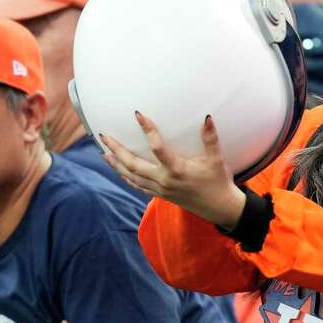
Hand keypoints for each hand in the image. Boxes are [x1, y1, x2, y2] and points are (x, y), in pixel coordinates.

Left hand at [100, 111, 247, 228]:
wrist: (219, 208)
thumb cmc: (218, 182)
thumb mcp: (216, 160)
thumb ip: (211, 139)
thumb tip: (207, 117)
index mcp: (177, 170)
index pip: (157, 148)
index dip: (148, 130)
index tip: (138, 115)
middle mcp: (164, 181)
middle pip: (133, 165)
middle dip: (117, 150)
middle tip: (104, 137)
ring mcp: (160, 190)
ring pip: (132, 177)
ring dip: (117, 164)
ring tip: (104, 152)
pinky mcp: (160, 195)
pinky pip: (138, 186)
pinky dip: (126, 177)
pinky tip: (118, 169)